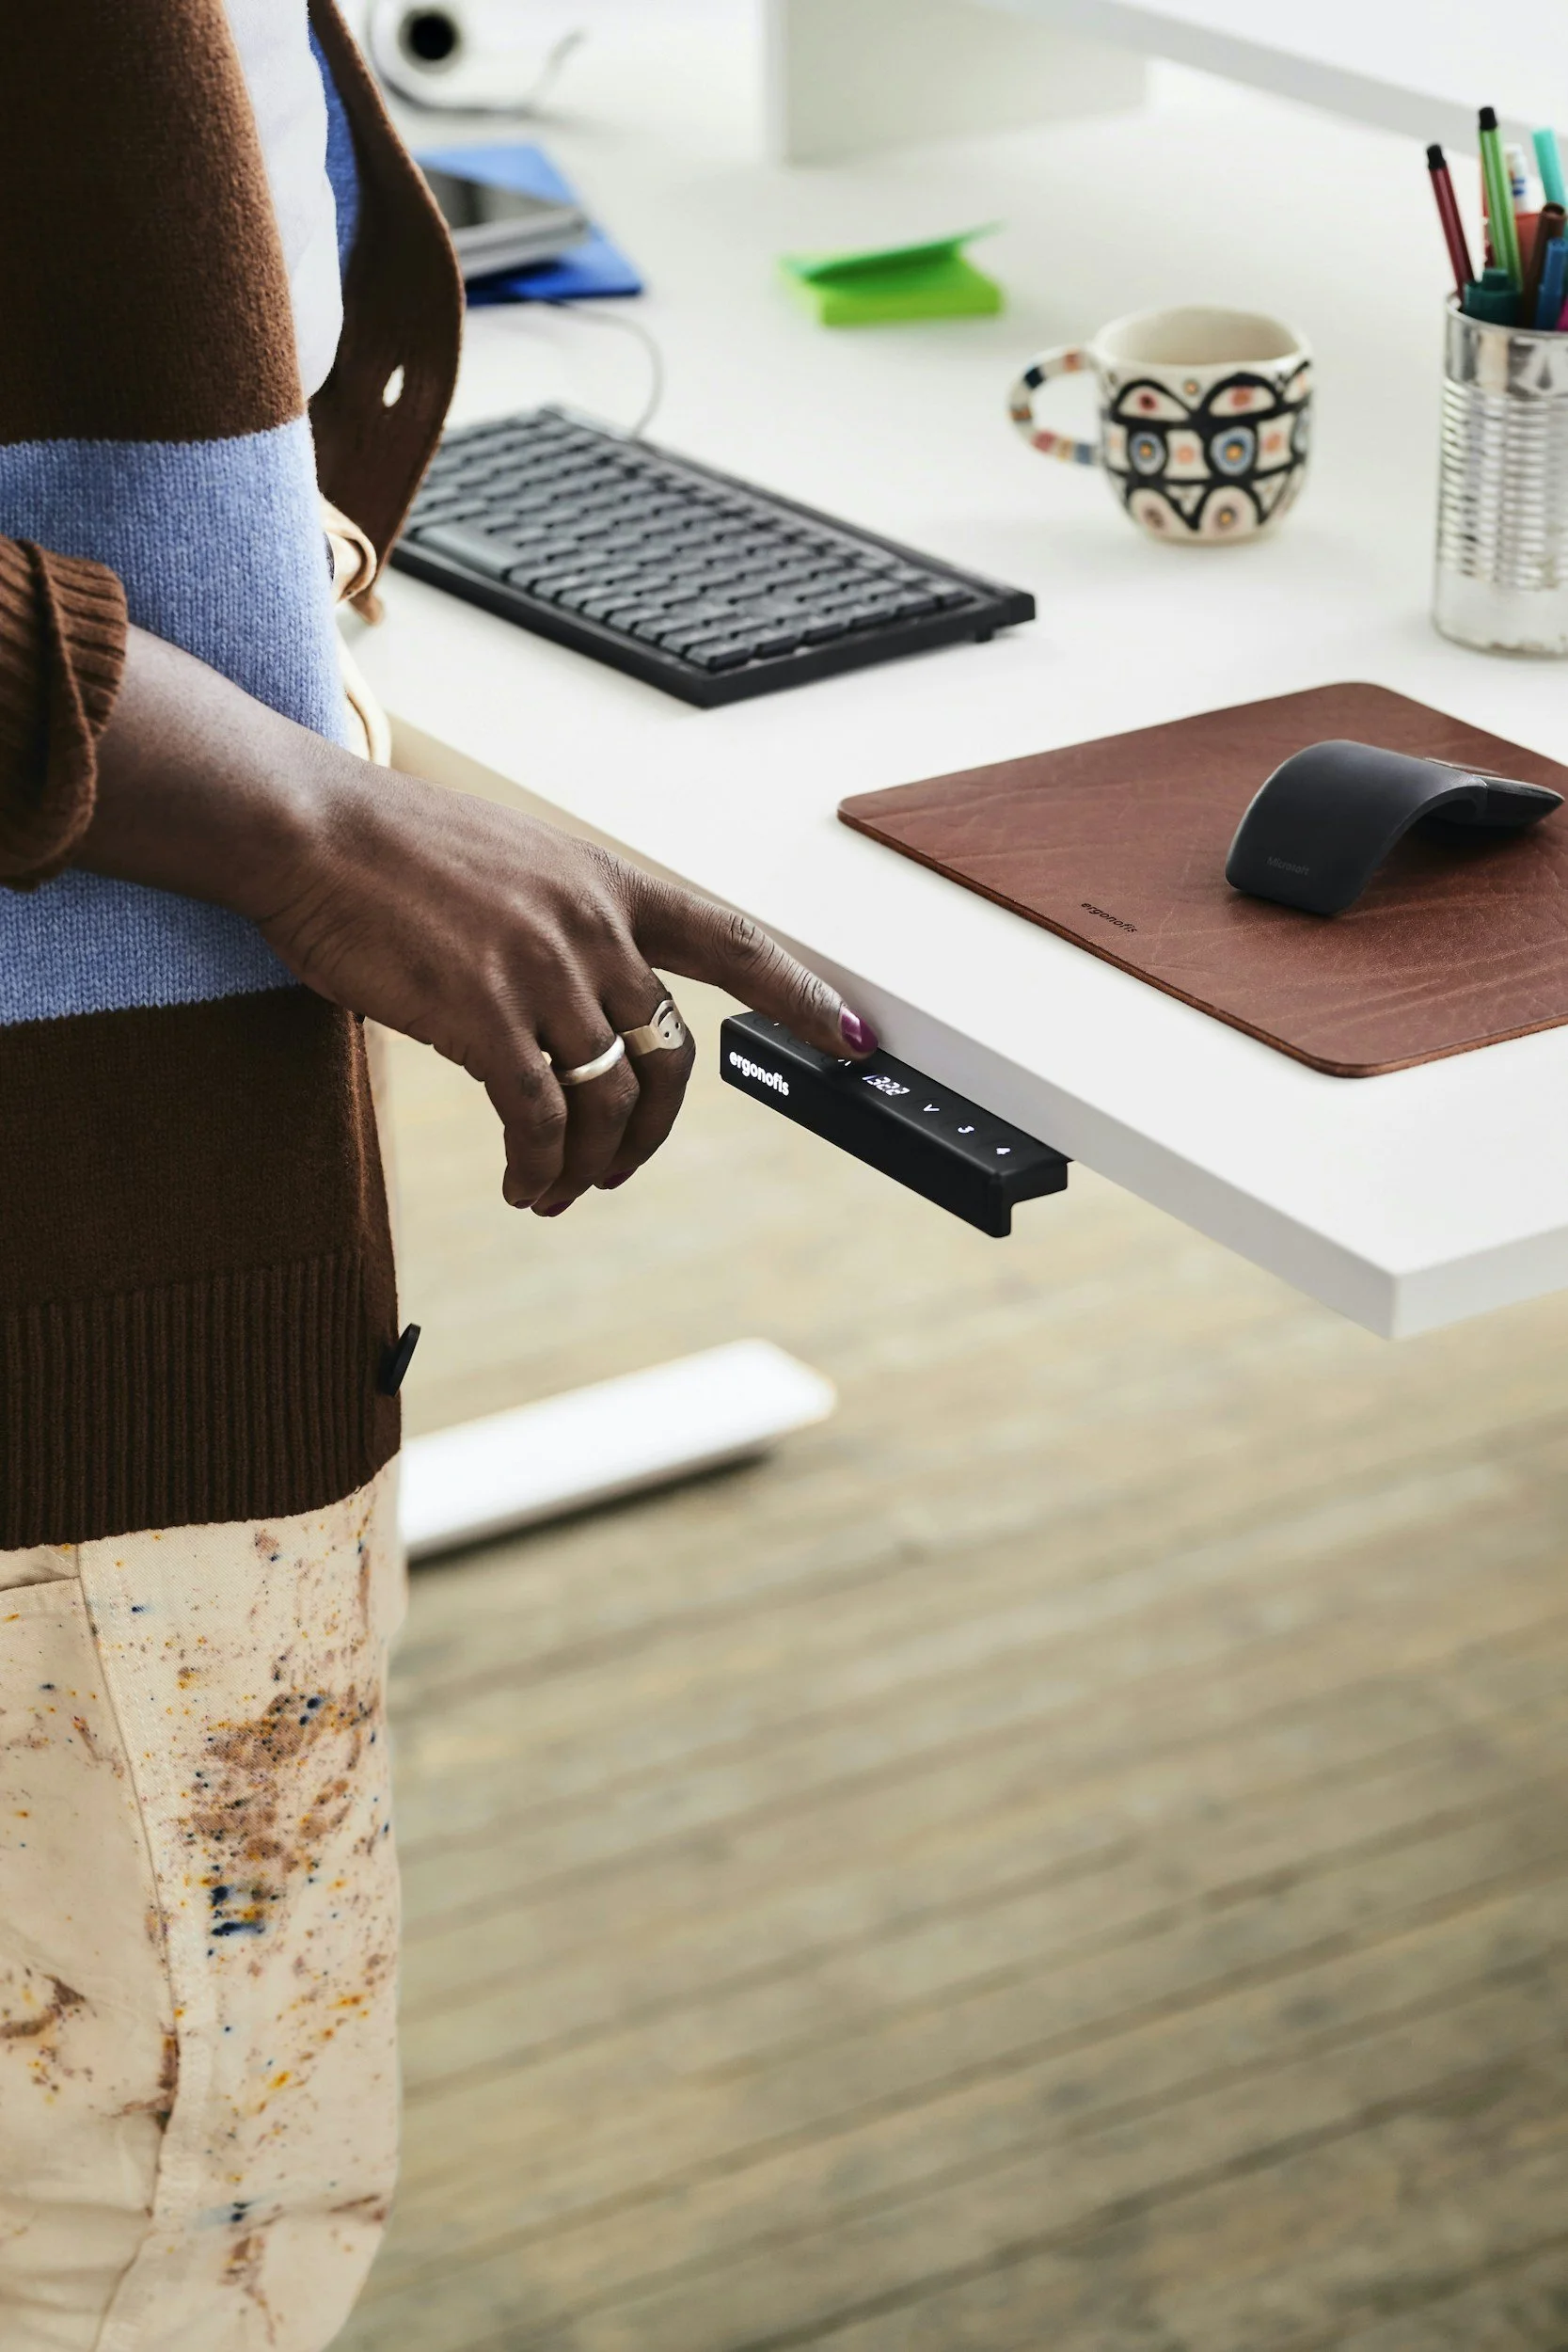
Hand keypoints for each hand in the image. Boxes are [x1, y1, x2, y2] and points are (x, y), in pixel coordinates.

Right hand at [79, 627, 877, 1211]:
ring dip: (592, 1162)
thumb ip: (565, 932)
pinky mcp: (485, 1014)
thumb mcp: (513, 868)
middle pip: (671, 1055)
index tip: (852, 1035)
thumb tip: (587, 1018)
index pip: (732, 939)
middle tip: (613, 1168)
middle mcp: (591, 924)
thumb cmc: (393, 854)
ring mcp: (543, 969)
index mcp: (607, 882)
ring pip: (611, 1098)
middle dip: (651, 1131)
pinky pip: (543, 1117)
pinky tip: (521, 1181)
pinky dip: (540, 1164)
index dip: (799, 993)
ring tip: (553, 1188)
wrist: (306, 829)